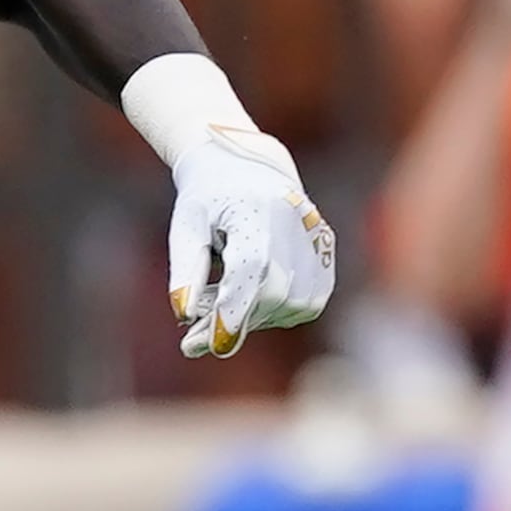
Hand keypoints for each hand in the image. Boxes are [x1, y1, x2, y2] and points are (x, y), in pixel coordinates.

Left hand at [166, 125, 335, 356]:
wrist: (245, 164)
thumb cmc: (206, 198)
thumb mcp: (185, 228)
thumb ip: (185, 271)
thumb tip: (183, 316)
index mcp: (257, 210)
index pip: (251, 270)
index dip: (230, 311)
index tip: (204, 346)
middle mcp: (296, 222)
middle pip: (272, 294)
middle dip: (233, 321)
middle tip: (193, 335)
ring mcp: (317, 236)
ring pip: (290, 305)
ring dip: (252, 316)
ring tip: (221, 298)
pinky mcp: (327, 250)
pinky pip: (306, 302)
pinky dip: (276, 310)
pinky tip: (250, 295)